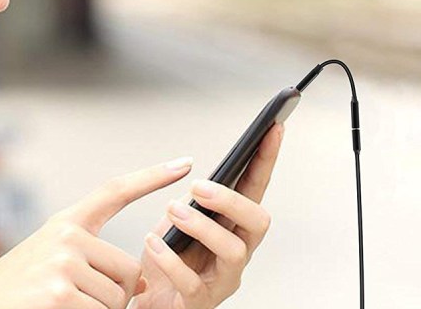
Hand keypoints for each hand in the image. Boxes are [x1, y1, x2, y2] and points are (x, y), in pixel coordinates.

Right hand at [0, 157, 194, 308]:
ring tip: (63, 308)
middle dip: (118, 297)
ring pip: (119, 298)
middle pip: (130, 270)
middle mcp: (65, 236)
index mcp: (64, 224)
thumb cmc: (14, 295)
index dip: (152, 177)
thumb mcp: (50, 265)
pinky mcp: (59, 293)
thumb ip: (91, 261)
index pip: (115, 191)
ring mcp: (61, 263)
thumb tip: (144, 281)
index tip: (184, 162)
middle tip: (81, 303)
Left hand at [132, 122, 285, 308]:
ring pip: (234, 251)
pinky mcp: (200, 303)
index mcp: (232, 228)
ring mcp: (222, 280)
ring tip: (173, 212)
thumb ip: (191, 203)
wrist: (147, 304)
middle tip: (200, 187)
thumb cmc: (164, 266)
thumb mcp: (176, 224)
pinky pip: (193, 283)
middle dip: (232, 200)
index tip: (273, 129)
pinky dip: (171, 260)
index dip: (266, 160)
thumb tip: (194, 176)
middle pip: (258, 222)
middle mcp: (235, 253)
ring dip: (203, 226)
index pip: (256, 189)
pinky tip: (154, 244)